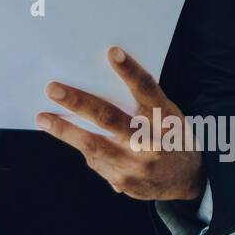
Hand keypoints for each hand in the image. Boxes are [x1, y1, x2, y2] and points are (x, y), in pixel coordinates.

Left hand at [35, 46, 204, 202]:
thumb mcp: (168, 114)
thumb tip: (104, 77)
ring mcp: (137, 167)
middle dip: (78, 102)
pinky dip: (82, 146)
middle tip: (53, 88)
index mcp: (166, 120)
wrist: (190, 181)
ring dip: (65, 130)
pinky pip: (95, 160)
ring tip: (43, 117)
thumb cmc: (172, 137)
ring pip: (93, 144)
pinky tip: (70, 136)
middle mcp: (152, 143)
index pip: (148, 90)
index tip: (113, 52)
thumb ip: (143, 100)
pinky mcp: (124, 183)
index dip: (130, 71)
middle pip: (111, 118)